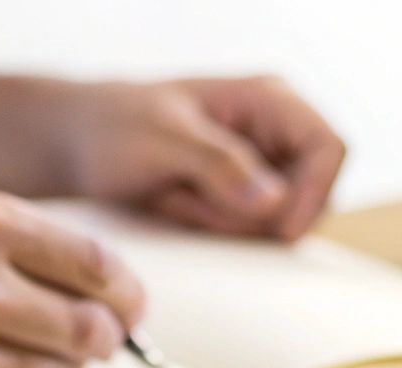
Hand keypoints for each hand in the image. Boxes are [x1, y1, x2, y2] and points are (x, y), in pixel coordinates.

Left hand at [0, 72, 344, 240]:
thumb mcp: (162, 142)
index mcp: (269, 99)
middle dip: (258, 214)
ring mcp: (259, 167)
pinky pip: (251, 234)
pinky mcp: (239, 198)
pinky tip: (178, 207)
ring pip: (281, 220)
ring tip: (177, 197)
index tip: (276, 225)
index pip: (329, 149)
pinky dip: (217, 232)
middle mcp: (273, 131)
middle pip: (313, 193)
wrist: (71, 143)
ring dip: (230, 224)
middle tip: (198, 204)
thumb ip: (219, 166)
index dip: (313, 193)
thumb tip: (273, 200)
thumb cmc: (110, 126)